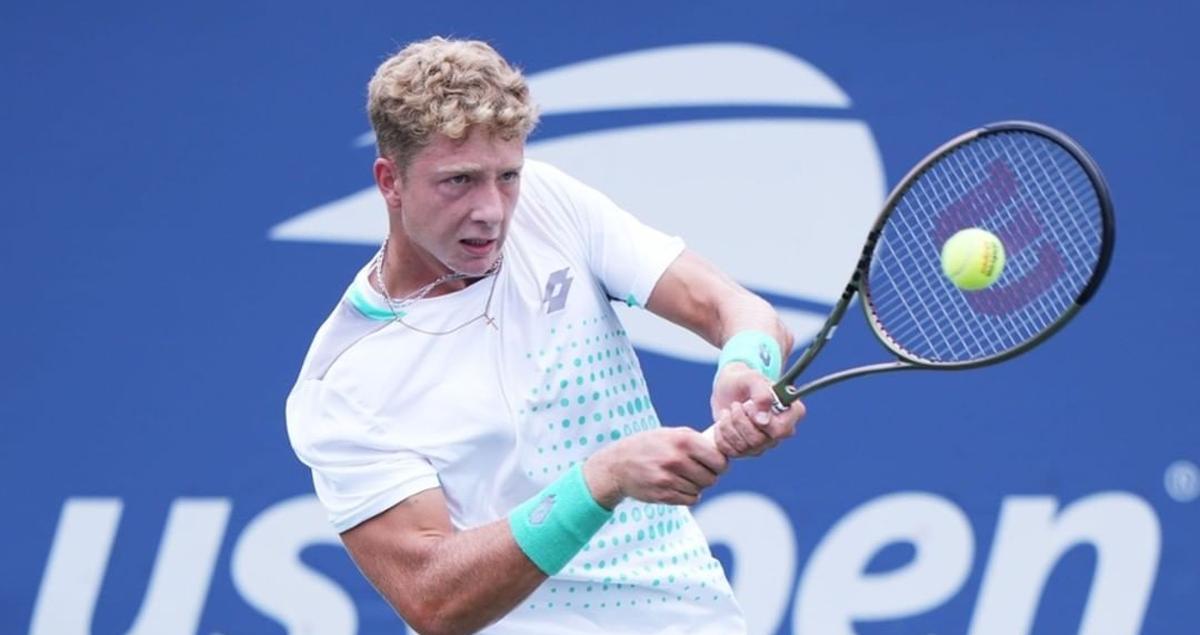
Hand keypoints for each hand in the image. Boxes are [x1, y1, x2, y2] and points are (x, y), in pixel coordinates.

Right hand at [583, 427, 728, 507]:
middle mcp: (676, 458)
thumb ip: (696, 441)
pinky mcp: (663, 494)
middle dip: (708, 476)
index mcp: (683, 440)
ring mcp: (669, 478)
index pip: (718, 460)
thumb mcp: (671, 434)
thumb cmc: (649, 446)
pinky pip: (691, 500)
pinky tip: (676, 486)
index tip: (715, 464)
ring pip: (700, 489)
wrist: (618, 465)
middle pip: (711, 478)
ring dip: (695, 486)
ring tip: (681, 477)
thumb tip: (723, 451)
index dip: (720, 464)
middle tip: (696, 471)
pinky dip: (688, 495)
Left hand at [710, 363, 804, 457]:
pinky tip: (722, 423)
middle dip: (740, 421)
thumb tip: (763, 420)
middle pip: (759, 441)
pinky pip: (732, 452)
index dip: (763, 422)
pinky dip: (721, 436)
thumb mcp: (751, 378)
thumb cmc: (744, 381)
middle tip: (736, 405)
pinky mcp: (747, 450)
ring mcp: (765, 444)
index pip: (782, 430)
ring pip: (744, 447)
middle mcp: (781, 432)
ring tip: (728, 411)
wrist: (727, 389)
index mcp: (791, 412)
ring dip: (729, 426)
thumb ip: (761, 393)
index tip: (749, 405)